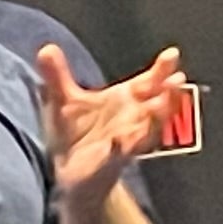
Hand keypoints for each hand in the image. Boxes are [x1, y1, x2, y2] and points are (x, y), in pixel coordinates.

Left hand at [34, 44, 185, 221]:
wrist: (71, 174)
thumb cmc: (77, 133)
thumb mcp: (65, 101)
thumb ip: (57, 76)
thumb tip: (46, 49)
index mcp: (124, 100)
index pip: (148, 83)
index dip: (160, 70)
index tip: (172, 55)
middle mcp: (131, 120)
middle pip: (155, 106)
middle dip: (167, 95)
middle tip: (176, 81)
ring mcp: (124, 142)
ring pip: (146, 131)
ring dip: (154, 121)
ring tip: (160, 109)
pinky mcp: (109, 164)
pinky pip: (117, 156)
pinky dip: (119, 149)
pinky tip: (118, 141)